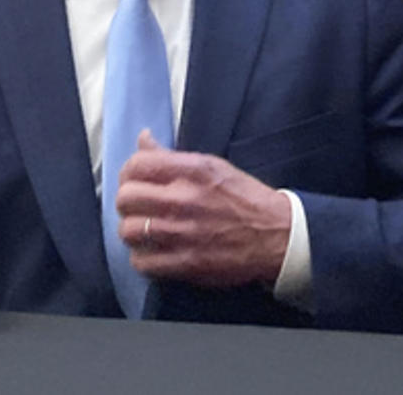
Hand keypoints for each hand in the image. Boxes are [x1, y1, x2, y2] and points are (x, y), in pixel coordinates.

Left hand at [114, 133, 291, 289]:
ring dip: (132, 230)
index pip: (137, 165)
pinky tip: (152, 251)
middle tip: (137, 206)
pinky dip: (142, 258)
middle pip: (126, 198)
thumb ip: (172, 156)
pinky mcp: (186, 263)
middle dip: (127, 201)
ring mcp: (183, 234)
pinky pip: (142, 262)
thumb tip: (143, 139)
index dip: (128, 172)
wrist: (276, 235)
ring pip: (128, 231)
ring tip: (144, 230)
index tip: (134, 180)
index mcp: (193, 171)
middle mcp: (184, 200)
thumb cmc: (244, 197)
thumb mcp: (211, 165)